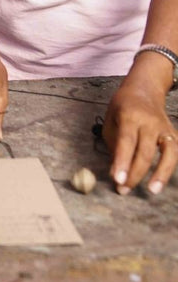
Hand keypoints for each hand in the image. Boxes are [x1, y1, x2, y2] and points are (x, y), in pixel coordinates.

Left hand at [103, 79, 177, 194]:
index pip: (126, 142)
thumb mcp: (111, 121)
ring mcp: (164, 128)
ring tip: (151, 191)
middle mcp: (149, 122)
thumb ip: (113, 146)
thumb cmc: (122, 108)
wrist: (144, 90)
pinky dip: (170, 168)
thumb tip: (116, 173)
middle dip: (134, 174)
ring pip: (167, 154)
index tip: (117, 180)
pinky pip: (174, 154)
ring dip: (160, 174)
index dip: (122, 162)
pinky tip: (163, 180)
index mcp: (129, 116)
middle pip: (144, 152)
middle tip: (123, 190)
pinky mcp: (174, 135)